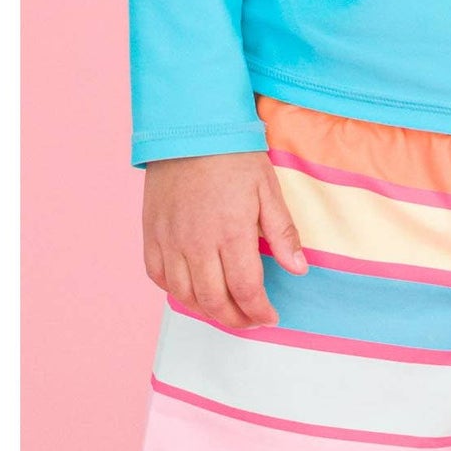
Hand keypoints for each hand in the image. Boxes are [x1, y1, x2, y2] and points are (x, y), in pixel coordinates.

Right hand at [142, 152, 307, 329]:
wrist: (189, 130)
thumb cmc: (233, 156)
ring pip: (185, 295)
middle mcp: (197, 244)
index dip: (259, 311)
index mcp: (231, 233)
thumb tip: (299, 269)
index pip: (246, 290)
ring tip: (226, 311)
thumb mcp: (268, 189)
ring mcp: (170, 241)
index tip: (270, 317)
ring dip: (207, 311)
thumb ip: (282, 233)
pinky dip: (176, 291)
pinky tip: (193, 292)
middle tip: (251, 320)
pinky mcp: (151, 235)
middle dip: (236, 319)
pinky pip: (158, 277)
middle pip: (214, 301)